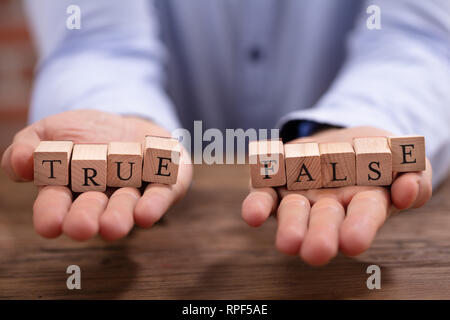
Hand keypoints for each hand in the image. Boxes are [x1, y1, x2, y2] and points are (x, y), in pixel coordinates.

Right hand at [1, 110, 192, 240]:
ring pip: (125, 206)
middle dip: (86, 218)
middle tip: (82, 228)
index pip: (55, 204)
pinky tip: (145, 214)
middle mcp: (101, 197)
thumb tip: (19, 161)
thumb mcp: (52, 131)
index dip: (51, 214)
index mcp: (69, 189)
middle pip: (91, 209)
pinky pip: (159, 196)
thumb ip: (30, 144)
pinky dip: (153, 204)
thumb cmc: (86, 133)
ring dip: (119, 216)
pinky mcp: (163, 186)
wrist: (129, 124)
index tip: (49, 225)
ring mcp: (133, 192)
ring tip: (113, 226)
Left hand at [242, 126, 431, 265]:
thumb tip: (407, 189)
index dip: (359, 228)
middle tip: (316, 252)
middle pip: (324, 221)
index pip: (363, 217)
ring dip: (290, 224)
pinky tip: (253, 215)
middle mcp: (328, 205)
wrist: (345, 141)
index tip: (353, 242)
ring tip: (288, 243)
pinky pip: (263, 193)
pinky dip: (258, 204)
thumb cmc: (378, 157)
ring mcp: (300, 195)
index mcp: (363, 203)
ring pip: (292, 211)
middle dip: (320, 235)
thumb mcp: (404, 160)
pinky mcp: (274, 182)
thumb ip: (414, 176)